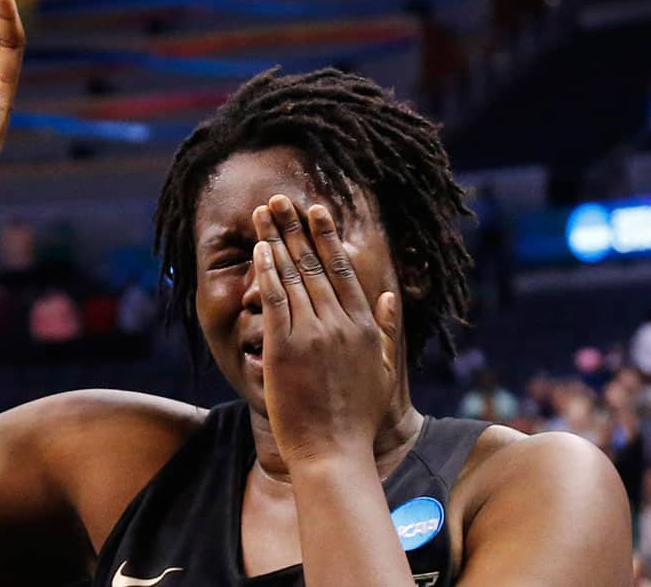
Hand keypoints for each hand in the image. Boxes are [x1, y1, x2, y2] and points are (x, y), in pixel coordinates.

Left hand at [252, 194, 398, 463]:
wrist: (333, 451)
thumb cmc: (357, 418)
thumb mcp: (382, 371)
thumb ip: (387, 330)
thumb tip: (390, 295)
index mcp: (364, 325)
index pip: (342, 269)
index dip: (327, 236)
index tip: (316, 210)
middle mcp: (340, 323)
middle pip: (314, 264)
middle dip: (295, 227)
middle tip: (281, 199)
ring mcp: (312, 334)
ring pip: (292, 275)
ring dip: (276, 239)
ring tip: (264, 213)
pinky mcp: (285, 349)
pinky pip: (275, 301)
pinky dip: (267, 272)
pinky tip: (260, 250)